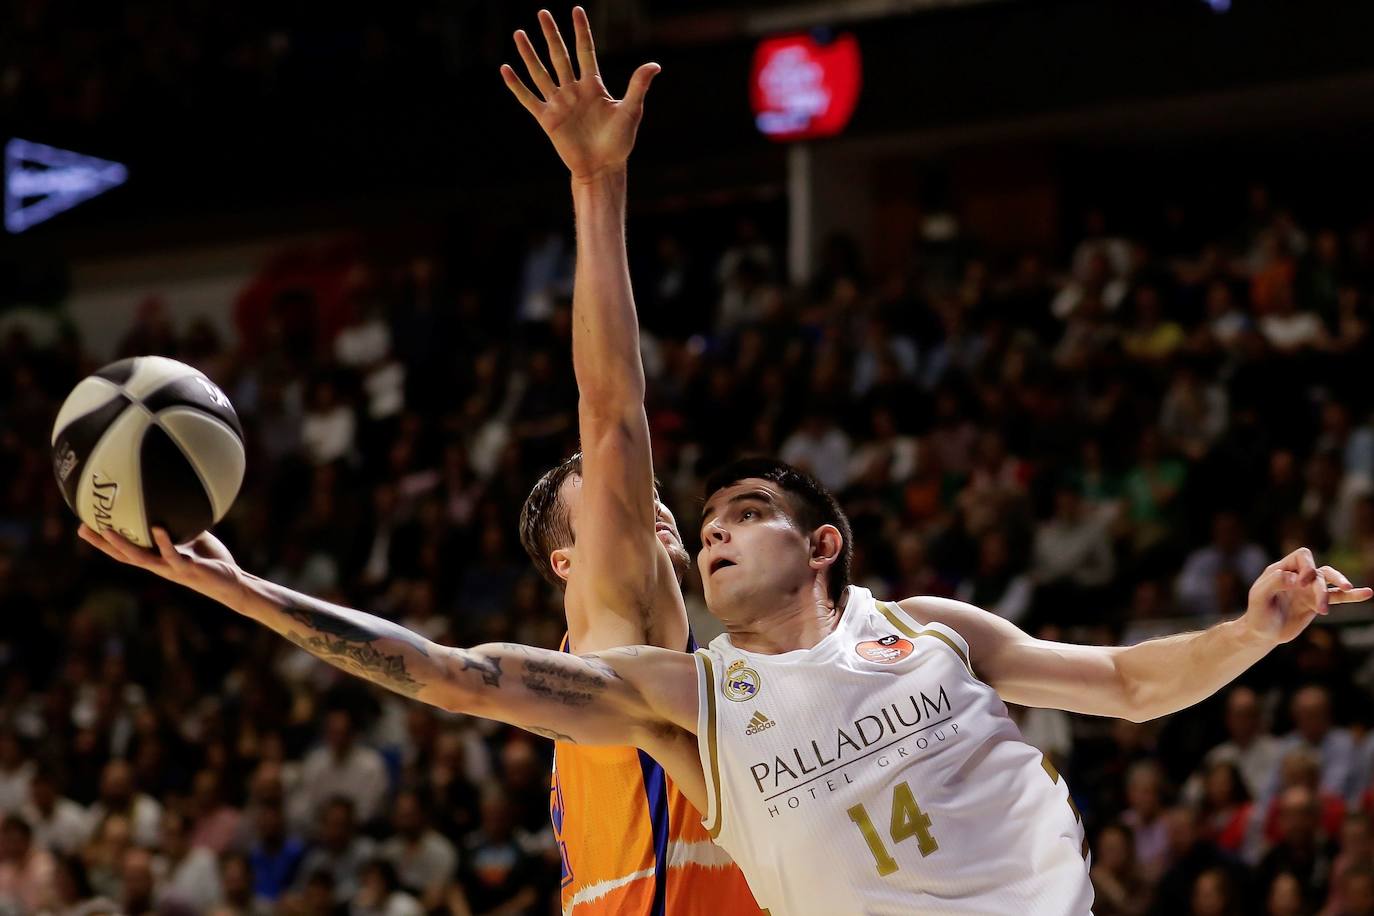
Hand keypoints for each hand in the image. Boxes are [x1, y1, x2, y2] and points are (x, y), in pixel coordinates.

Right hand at [79, 524, 242, 603]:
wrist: (231, 583)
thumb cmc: (211, 561)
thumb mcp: (192, 538)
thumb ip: (180, 525)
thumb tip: (172, 503)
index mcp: (157, 560)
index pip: (125, 551)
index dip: (105, 542)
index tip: (86, 526)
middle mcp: (159, 566)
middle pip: (123, 556)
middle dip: (102, 543)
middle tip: (82, 528)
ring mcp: (171, 569)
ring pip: (141, 559)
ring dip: (122, 545)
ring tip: (107, 530)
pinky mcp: (187, 569)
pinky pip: (173, 554)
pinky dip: (164, 541)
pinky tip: (157, 527)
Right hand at [501, 7, 659, 181]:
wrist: (602, 167)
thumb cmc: (619, 142)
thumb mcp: (631, 111)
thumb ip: (638, 86)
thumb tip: (654, 64)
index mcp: (593, 86)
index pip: (585, 51)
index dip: (581, 31)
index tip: (576, 10)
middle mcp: (574, 90)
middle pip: (559, 56)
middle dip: (551, 34)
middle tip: (542, 12)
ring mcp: (559, 103)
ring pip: (540, 73)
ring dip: (529, 54)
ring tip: (518, 33)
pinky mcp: (548, 119)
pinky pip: (529, 99)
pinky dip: (517, 85)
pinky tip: (505, 69)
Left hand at [1242, 547, 1371, 643]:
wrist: (1263, 633)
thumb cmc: (1258, 613)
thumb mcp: (1259, 597)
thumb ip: (1274, 582)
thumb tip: (1296, 577)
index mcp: (1282, 569)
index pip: (1301, 556)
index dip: (1306, 566)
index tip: (1300, 584)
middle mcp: (1297, 576)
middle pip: (1318, 570)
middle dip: (1320, 584)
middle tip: (1319, 602)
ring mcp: (1308, 589)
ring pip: (1329, 580)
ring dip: (1340, 583)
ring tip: (1348, 588)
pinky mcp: (1316, 603)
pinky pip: (1338, 596)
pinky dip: (1352, 595)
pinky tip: (1367, 593)